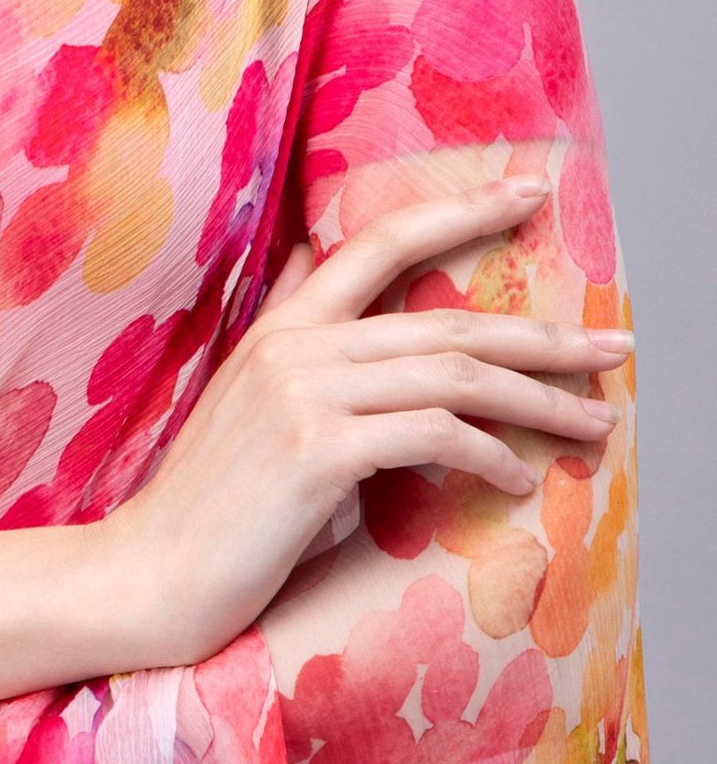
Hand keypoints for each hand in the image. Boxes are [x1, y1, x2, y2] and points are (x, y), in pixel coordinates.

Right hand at [105, 173, 632, 672]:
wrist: (148, 572)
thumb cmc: (210, 501)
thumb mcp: (248, 396)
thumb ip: (294, 329)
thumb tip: (320, 258)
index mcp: (282, 325)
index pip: (380, 240)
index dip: (460, 209)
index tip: (531, 191)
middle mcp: (293, 346)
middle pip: (444, 319)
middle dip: (543, 334)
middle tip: (616, 347)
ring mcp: (302, 395)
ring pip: (451, 373)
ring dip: (538, 402)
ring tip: (594, 424)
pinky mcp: (315, 453)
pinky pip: (430, 436)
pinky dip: (488, 454)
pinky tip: (518, 479)